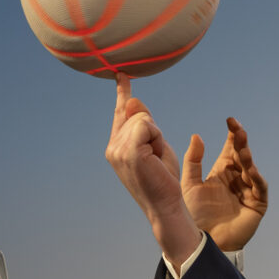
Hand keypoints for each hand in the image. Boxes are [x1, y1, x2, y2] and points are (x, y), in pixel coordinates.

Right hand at [106, 74, 201, 262]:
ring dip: (158, 137)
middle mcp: (112, 147)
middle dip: (155, 131)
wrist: (166, 205)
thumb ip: (145, 123)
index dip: (122, 92)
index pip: (121, 112)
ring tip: (155, 160)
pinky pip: (147, 125)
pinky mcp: (128, 151)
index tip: (121, 73)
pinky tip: (155, 157)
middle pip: (137, 113)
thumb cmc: (164, 178)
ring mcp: (117, 149)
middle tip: (156, 157)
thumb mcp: (156, 144)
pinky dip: (157, 138)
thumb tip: (133, 100)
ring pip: (143, 118)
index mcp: (116, 145)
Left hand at [181, 118, 267, 250]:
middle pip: (242, 155)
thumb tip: (197, 136)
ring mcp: (247, 191)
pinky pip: (259, 187)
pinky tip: (248, 168)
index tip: (230, 120)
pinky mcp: (256, 205)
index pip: (230, 149)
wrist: (201, 241)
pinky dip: (255, 177)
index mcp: (222, 173)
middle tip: (237, 128)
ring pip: (250, 168)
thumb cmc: (194, 215)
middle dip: (240, 141)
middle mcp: (236, 179)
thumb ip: (192, 161)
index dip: (232, 135)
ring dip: (246, 156)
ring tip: (241, 145)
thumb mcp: (189, 184)